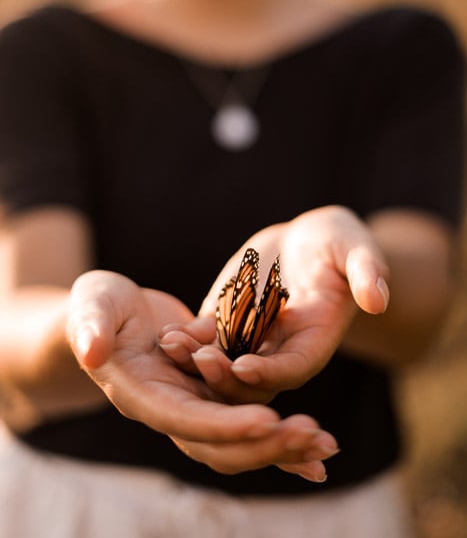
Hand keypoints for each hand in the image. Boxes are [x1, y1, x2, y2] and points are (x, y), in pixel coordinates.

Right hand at [66, 269, 338, 480]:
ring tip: (327, 447)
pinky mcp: (210, 395)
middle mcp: (171, 410)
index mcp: (143, 394)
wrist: (108, 316)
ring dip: (282, 446)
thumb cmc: (96, 307)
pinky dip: (278, 435)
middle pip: (220, 444)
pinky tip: (315, 447)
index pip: (187, 420)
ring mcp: (193, 406)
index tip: (268, 421)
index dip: (225, 424)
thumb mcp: (91, 306)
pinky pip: (247, 421)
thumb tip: (91, 352)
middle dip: (266, 445)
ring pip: (240, 441)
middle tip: (313, 437)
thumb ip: (90, 327)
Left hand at [159, 206, 388, 401]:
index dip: (271, 369)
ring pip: (223, 362)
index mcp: (316, 339)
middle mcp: (282, 348)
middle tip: (201, 362)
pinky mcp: (228, 322)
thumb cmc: (337, 242)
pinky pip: (206, 338)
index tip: (246, 367)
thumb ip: (366, 271)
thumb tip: (379, 298)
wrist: (307, 240)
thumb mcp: (355, 248)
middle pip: (253, 376)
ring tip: (172, 347)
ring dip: (198, 361)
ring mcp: (252, 338)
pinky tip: (166, 334)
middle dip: (227, 374)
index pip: (295, 366)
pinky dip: (189, 340)